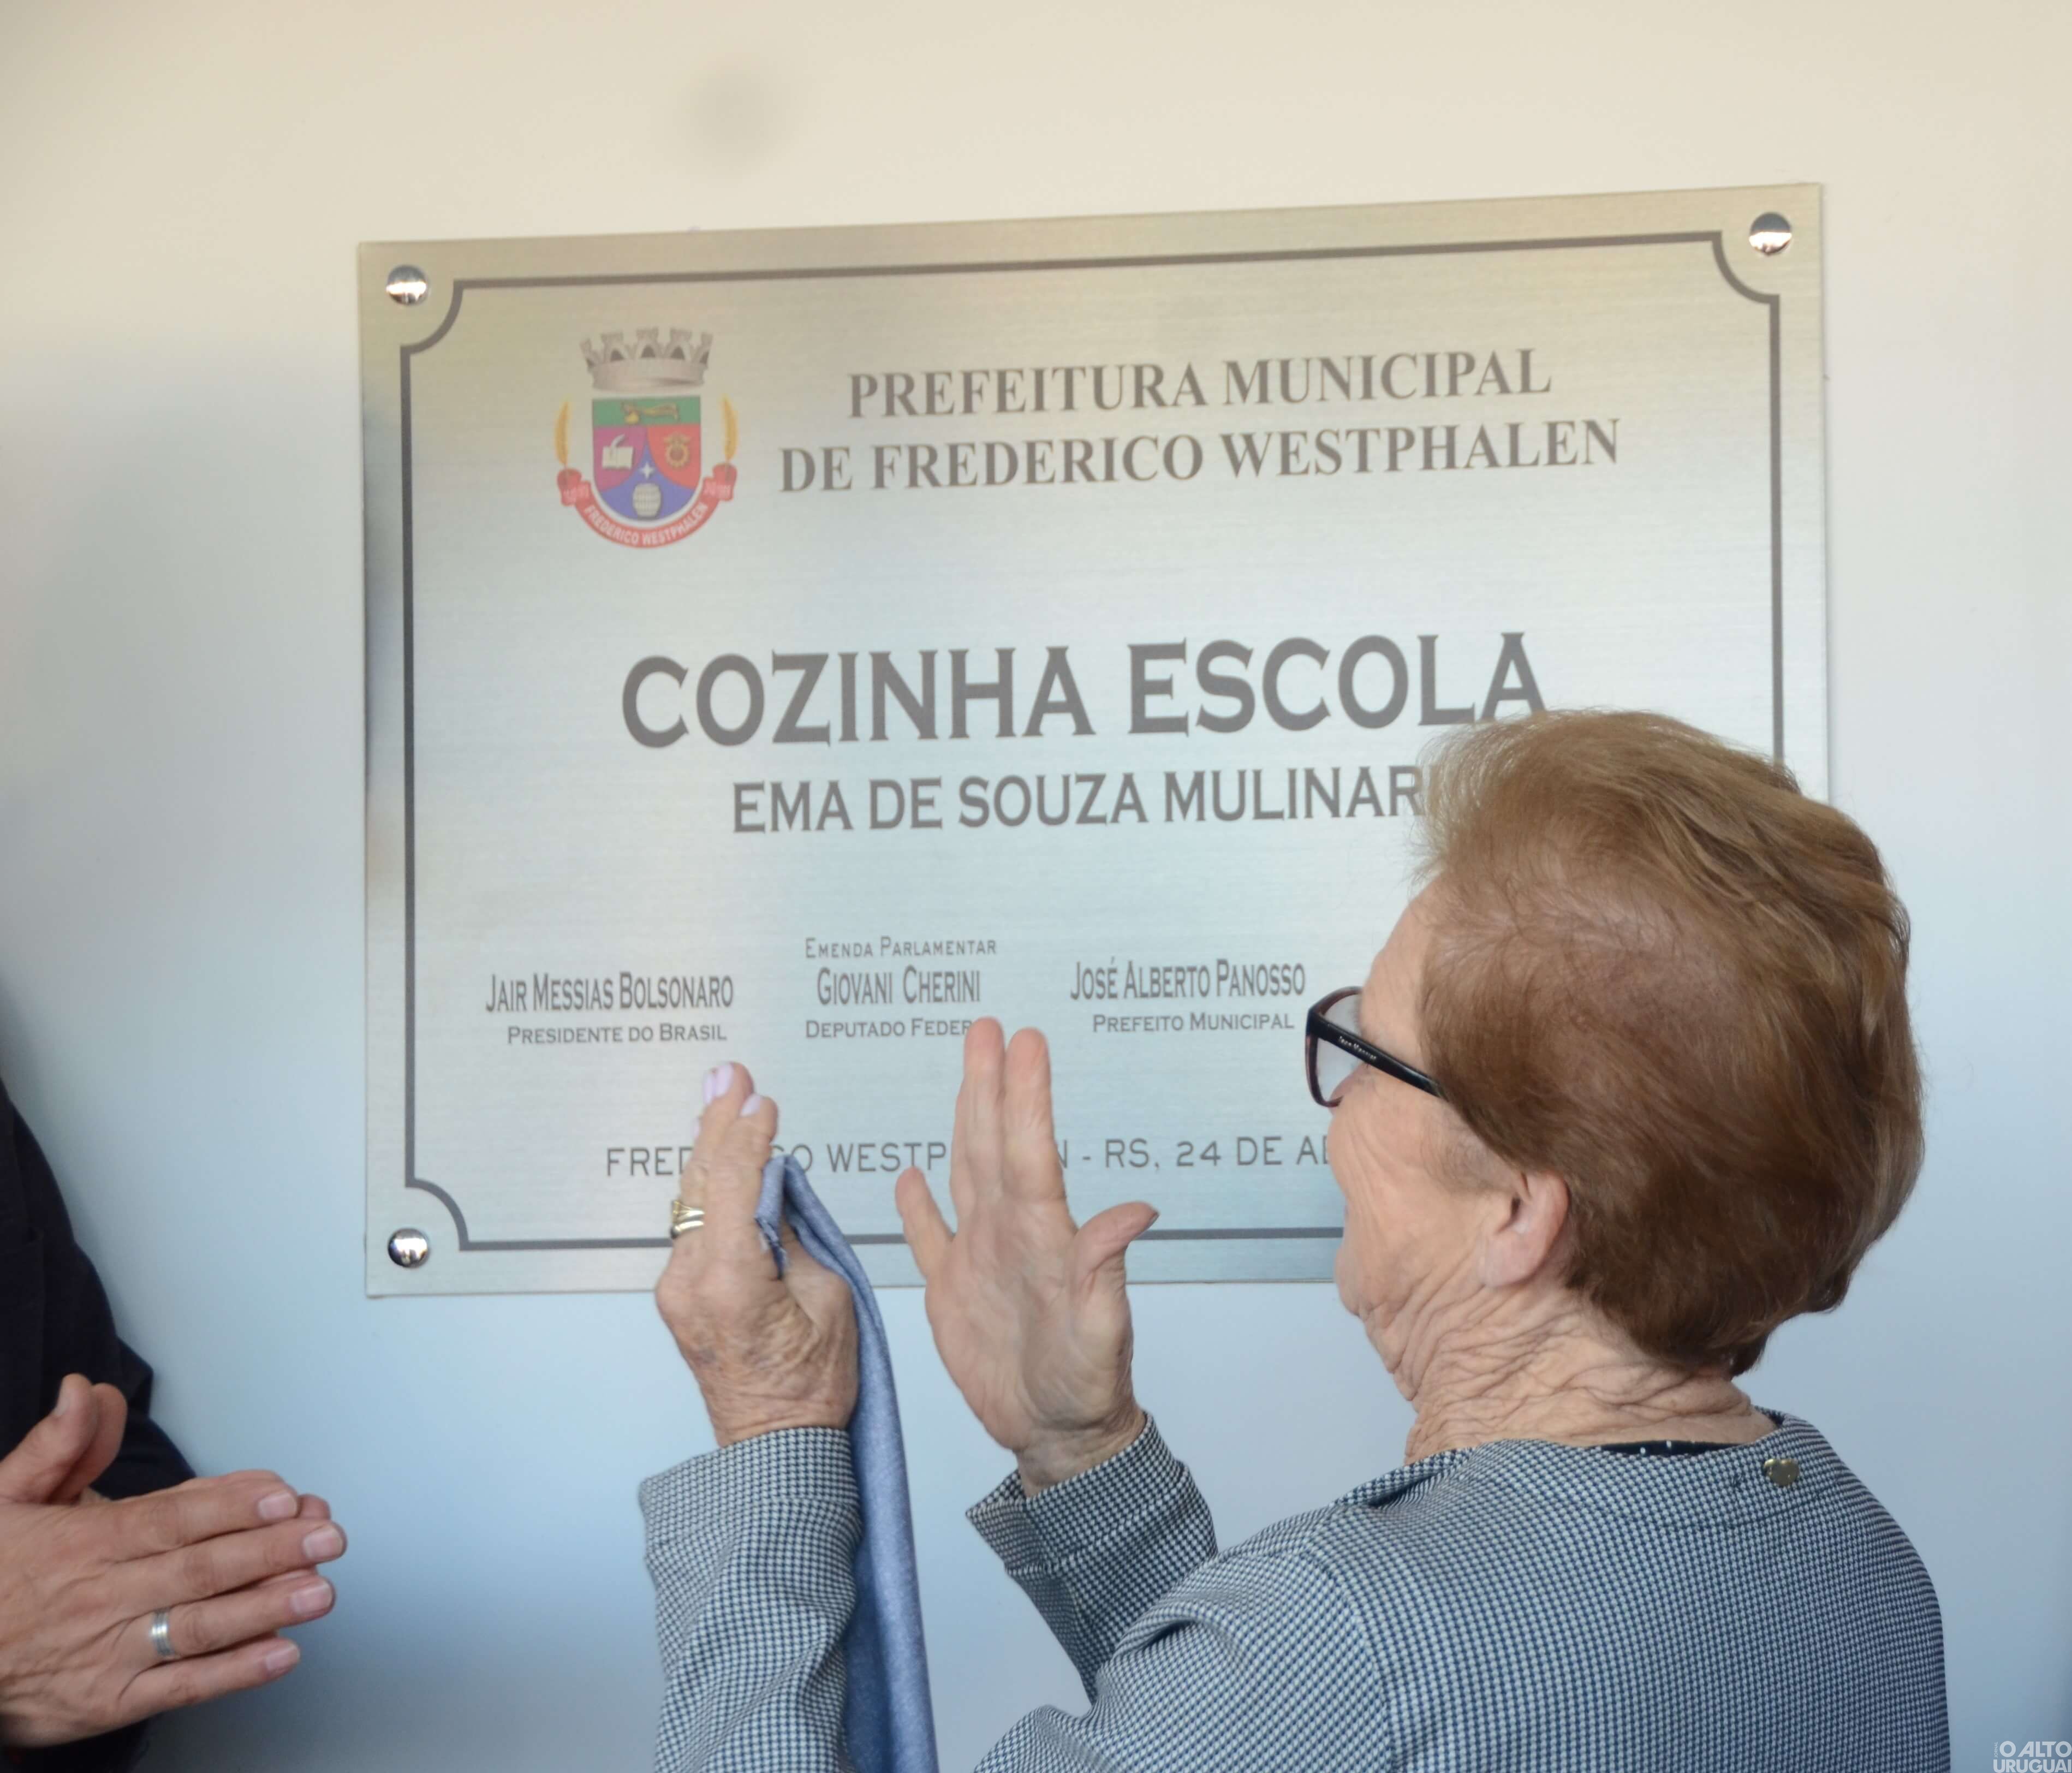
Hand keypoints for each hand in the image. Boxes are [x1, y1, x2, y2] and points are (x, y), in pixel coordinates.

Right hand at [0, 1375, 345, 1747]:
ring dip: (267, 1608)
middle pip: (199, 1570)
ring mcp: (109, 1654)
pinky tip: (282, 1653)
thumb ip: (58, 1446)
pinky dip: (235, 1673)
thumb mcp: (5, 1500)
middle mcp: (101, 1597)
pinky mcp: (110, 1702)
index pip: (169, 1521)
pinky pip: (181, 1687)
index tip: (283, 1497)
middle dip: (271, 1552)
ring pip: (199, 1626)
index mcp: (82, 1543)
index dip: (230, 1508)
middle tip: (327, 1537)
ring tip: (320, 1590)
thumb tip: (85, 1392)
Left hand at [656, 1064, 858, 1445]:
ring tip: (724, 1100)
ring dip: (711, 1152)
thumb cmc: (810, 1387)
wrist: (777, 1445)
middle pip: (701, 1183)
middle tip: (728, 1076)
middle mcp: (690, 1282)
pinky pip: (693, 1226)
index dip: (748, 1133)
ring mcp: (678, 1290)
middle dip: (716, 1123)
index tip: (762, 1100)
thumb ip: (794, 1233)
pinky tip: (723, 1163)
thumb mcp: (827, 1296)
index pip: (734, 1182)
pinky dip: (710, 1190)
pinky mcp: (680, 1295)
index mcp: (730, 1280)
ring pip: (692, 1201)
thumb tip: (773, 1185)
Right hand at [896, 1020, 1157, 1492]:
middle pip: (994, 1144)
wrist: (1059, 1438)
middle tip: (989, 1028)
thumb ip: (1105, 1271)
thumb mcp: (1102, 1333)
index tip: (1024, 1042)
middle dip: (991, 1083)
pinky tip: (910, 1176)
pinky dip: (917, 1208)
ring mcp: (979, 1258)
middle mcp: (1010, 1234)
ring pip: (966, 1171)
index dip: (1025, 1098)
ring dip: (965, 1117)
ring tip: (968, 1066)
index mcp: (1043, 1237)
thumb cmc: (1087, 1388)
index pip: (1031, 1153)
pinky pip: (929, 1238)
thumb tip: (1136, 1212)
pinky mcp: (950, 1292)